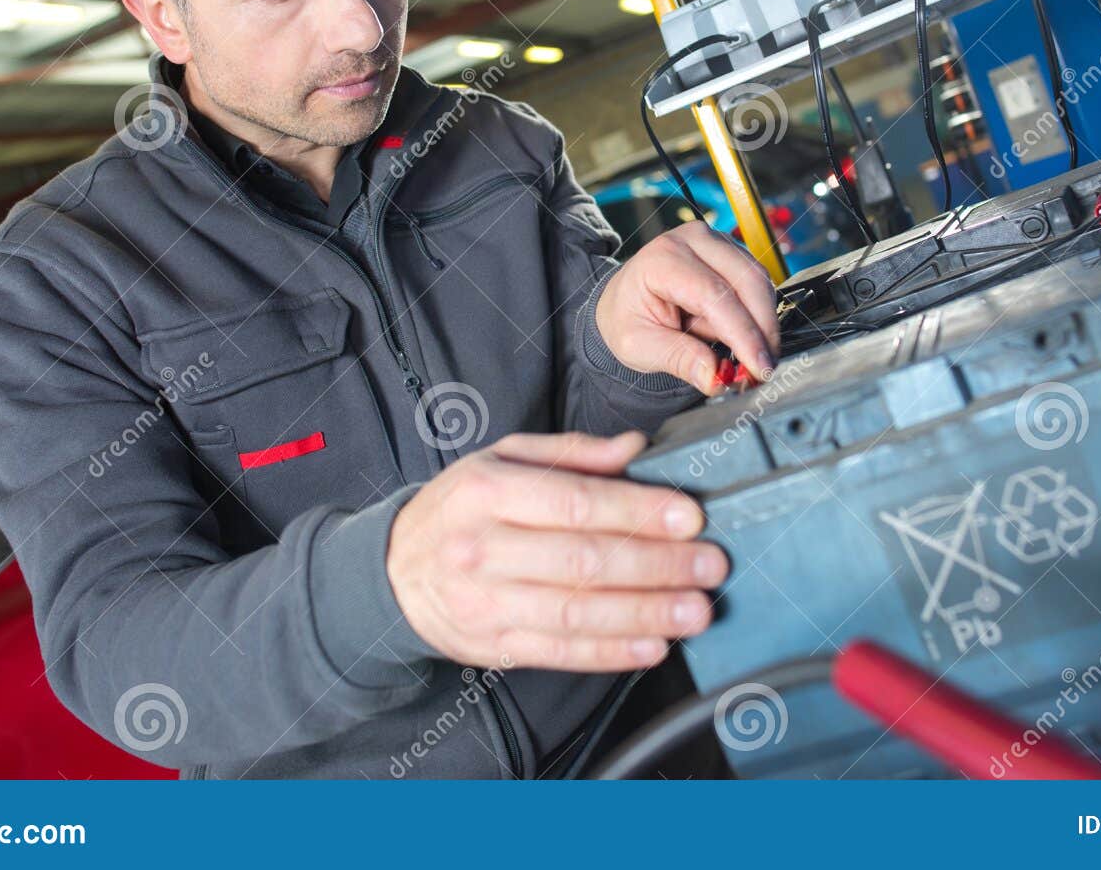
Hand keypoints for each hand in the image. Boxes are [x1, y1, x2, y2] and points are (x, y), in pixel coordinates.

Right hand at [387, 431, 727, 671]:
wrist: (392, 569)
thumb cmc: (460, 508)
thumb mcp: (502, 458)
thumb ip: (572, 453)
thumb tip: (635, 448)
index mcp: (487, 491)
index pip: (575, 503)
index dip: (638, 511)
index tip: (689, 516)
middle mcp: (482, 548)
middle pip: (583, 561)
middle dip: (657, 565)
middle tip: (708, 566)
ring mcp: (485, 602)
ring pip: (577, 613)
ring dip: (645, 614)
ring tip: (694, 610)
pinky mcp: (491, 645)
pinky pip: (559, 652)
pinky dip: (611, 652)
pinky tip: (652, 644)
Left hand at [595, 221, 779, 394]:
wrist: (624, 301)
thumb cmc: (628, 318)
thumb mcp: (639, 347)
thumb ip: (679, 360)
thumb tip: (717, 377)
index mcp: (662, 259)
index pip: (714, 295)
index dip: (743, 333)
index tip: (759, 367)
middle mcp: (693, 240)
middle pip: (747, 281)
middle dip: (763, 329)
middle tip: (765, 369)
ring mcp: (716, 242)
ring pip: (760, 282)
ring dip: (762, 324)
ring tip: (748, 357)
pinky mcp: (732, 253)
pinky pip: (759, 285)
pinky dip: (758, 316)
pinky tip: (744, 338)